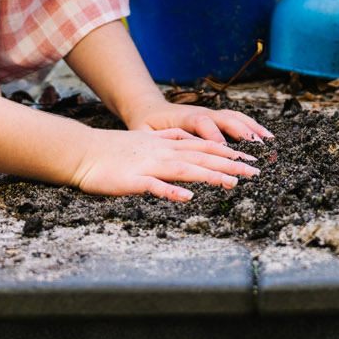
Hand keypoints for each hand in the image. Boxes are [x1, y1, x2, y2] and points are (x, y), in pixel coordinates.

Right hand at [69, 127, 260, 201]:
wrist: (83, 152)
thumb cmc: (115, 151)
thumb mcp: (149, 141)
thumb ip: (171, 141)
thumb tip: (193, 142)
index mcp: (167, 145)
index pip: (204, 146)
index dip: (228, 152)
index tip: (251, 159)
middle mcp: (162, 152)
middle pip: (201, 156)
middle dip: (230, 164)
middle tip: (255, 171)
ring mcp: (148, 165)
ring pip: (184, 169)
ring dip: (209, 174)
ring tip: (232, 182)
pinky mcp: (132, 180)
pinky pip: (154, 186)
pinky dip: (171, 191)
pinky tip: (187, 197)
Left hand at [124, 100, 273, 143]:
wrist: (149, 108)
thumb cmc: (144, 126)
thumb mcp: (141, 134)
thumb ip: (149, 143)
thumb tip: (156, 156)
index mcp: (181, 117)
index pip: (200, 122)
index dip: (213, 134)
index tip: (225, 150)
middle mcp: (199, 113)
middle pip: (225, 119)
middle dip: (242, 133)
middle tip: (256, 150)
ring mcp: (210, 114)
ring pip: (235, 118)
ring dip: (252, 129)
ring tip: (268, 143)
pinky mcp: (216, 118)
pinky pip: (237, 119)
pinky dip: (253, 126)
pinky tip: (266, 137)